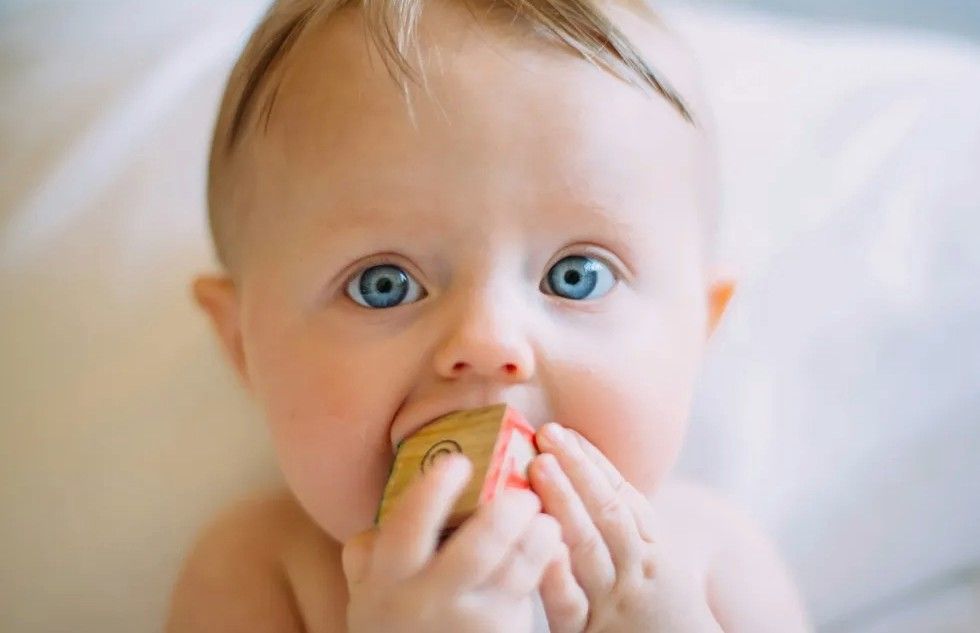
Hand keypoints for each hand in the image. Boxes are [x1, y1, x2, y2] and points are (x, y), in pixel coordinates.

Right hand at [342, 454, 564, 632]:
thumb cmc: (393, 624)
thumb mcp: (368, 591)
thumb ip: (369, 552)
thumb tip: (381, 512)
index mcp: (389, 577)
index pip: (408, 528)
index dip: (434, 492)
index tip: (458, 462)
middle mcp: (429, 599)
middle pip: (476, 551)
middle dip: (505, 516)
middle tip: (523, 494)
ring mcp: (469, 622)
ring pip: (514, 574)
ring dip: (537, 540)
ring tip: (547, 519)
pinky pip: (528, 595)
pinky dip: (544, 566)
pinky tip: (554, 547)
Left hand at [530, 424, 722, 632]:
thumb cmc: (665, 621)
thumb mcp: (660, 573)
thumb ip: (630, 535)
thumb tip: (592, 489)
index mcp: (653, 552)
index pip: (624, 498)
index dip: (594, 462)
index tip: (568, 432)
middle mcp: (638, 571)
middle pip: (608, 511)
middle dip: (577, 468)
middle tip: (548, 432)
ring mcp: (614, 602)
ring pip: (589, 545)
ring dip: (564, 501)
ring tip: (539, 465)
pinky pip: (571, 603)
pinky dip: (558, 574)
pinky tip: (543, 545)